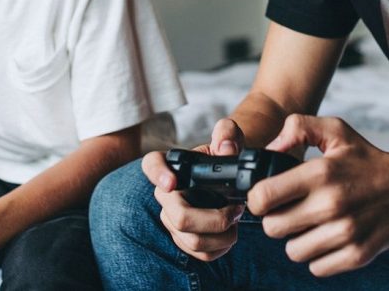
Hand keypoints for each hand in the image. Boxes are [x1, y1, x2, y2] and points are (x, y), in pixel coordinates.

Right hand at [141, 118, 246, 260]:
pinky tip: (230, 235)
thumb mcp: (229, 140)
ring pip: (192, 240)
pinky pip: (200, 254)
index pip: (151, 164)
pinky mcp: (183, 238)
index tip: (172, 182)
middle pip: (180, 216)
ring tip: (237, 221)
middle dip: (215, 219)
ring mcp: (172, 218)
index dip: (157, 174)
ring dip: (223, 236)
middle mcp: (165, 193)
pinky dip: (221, 248)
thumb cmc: (223, 158)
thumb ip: (228, 134)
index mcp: (173, 164)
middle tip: (236, 210)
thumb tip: (226, 147)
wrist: (228, 179)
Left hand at [249, 115, 388, 276]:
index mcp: (321, 173)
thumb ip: (298, 127)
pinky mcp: (357, 255)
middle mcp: (331, 205)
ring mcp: (345, 233)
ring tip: (310, 223)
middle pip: (272, 229)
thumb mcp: (336, 130)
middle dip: (275, 219)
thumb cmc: (368, 159)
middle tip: (289, 209)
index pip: (263, 197)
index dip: (257, 198)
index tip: (266, 196)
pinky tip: (326, 237)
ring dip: (296, 239)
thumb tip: (271, 149)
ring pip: (293, 251)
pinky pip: (316, 267)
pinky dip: (317, 255)